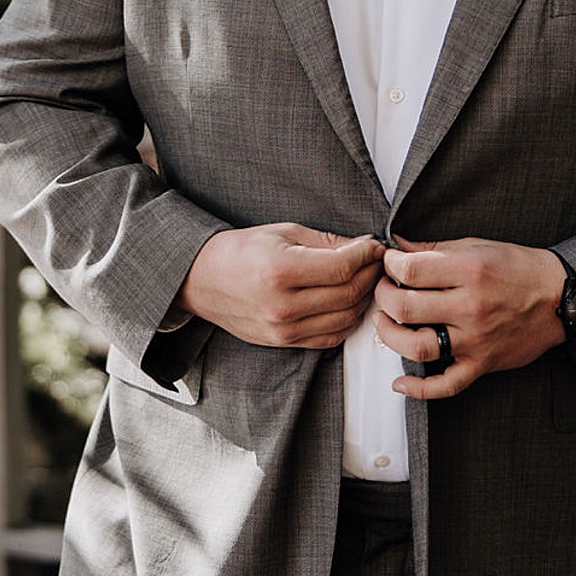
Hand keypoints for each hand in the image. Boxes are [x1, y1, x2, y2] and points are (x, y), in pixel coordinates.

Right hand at [174, 223, 384, 348]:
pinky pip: (331, 337)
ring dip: (363, 298)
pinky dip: (347, 320)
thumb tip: (363, 246)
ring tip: (362, 279)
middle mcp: (282, 305)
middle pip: (349, 293)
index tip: (373, 246)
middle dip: (370, 274)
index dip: (367, 254)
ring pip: (346, 318)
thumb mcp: (282, 233)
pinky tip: (347, 302)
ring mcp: (283, 329)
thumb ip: (326, 241)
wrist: (201, 280)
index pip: (343, 266)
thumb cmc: (237, 252)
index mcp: (280, 271)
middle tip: (373, 261)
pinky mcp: (284, 342)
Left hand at [374, 235, 567, 400]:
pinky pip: (447, 385)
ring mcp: (476, 339)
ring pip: (418, 346)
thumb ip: (433, 249)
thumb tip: (397, 247)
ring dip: (390, 336)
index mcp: (470, 271)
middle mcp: (471, 307)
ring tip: (386, 323)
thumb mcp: (477, 246)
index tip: (390, 265)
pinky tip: (401, 382)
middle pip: (405, 307)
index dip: (390, 265)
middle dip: (383, 296)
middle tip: (385, 290)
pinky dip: (420, 389)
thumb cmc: (519, 269)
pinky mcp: (482, 363)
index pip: (409, 271)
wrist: (561, 298)